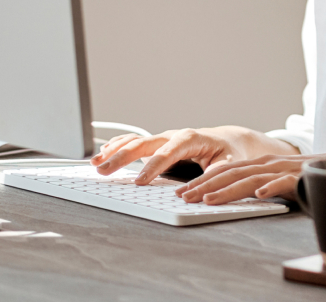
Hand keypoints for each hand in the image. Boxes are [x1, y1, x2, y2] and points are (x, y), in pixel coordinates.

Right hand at [89, 125, 296, 185]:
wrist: (230, 142)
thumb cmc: (229, 154)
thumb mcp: (228, 165)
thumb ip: (213, 176)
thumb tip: (197, 191)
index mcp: (191, 139)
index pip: (168, 151)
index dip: (153, 166)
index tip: (139, 182)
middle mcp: (174, 136)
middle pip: (144, 143)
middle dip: (122, 157)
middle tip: (104, 171)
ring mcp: (164, 138)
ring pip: (135, 141)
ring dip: (115, 151)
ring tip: (96, 163)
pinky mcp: (158, 144)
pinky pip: (135, 143)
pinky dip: (118, 147)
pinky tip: (103, 153)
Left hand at [174, 153, 309, 204]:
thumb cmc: (302, 179)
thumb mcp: (274, 181)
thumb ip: (255, 187)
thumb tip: (228, 199)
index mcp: (259, 164)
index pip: (225, 171)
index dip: (202, 180)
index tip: (183, 193)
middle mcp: (267, 164)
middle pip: (231, 173)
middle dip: (205, 185)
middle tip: (185, 197)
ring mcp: (283, 169)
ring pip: (251, 178)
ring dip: (229, 189)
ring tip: (209, 199)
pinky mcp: (300, 177)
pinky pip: (284, 182)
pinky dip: (271, 187)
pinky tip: (260, 194)